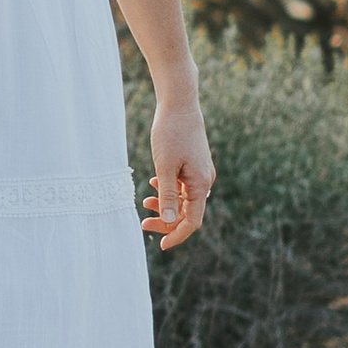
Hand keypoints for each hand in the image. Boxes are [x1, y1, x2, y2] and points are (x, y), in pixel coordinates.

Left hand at [142, 96, 213, 251]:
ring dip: (166, 205)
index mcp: (201, 184)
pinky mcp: (193, 163)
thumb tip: (169, 221)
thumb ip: (167, 194)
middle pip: (188, 212)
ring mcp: (200, 172)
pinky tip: (154, 184)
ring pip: (184, 199)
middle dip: (167, 221)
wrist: (179, 103)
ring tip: (145, 203)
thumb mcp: (164, 165)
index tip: (160, 245)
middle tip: (143, 223)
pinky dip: (168, 190)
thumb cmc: (171, 132)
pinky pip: (183, 185)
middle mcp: (204, 180)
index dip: (176, 235)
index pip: (192, 221)